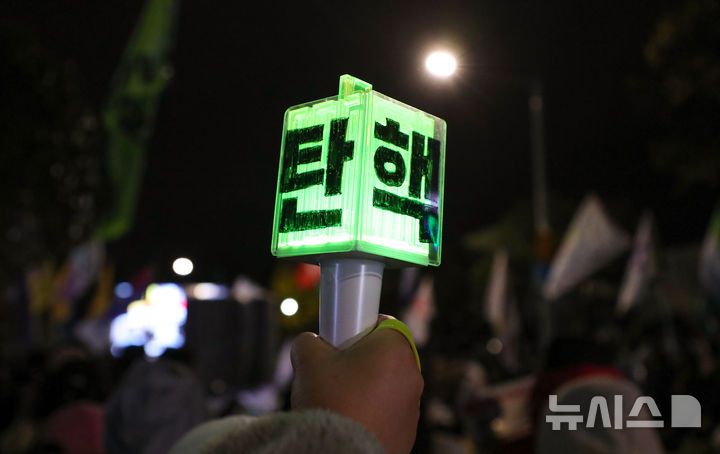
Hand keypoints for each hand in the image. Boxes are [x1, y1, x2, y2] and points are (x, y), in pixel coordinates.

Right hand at [291, 316, 423, 453]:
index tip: (343, 341)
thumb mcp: (308, 360)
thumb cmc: (330, 401)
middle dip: (360, 362)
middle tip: (334, 373)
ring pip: (386, 386)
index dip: (359, 328)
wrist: (340, 453)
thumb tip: (310, 343)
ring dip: (366, 389)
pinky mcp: (408, 433)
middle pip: (383, 357)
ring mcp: (413, 406)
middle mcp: (412, 374)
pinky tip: (349, 422)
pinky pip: (387, 415)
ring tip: (339, 402)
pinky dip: (371, 415)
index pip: (383, 322)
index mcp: (396, 347)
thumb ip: (309, 341)